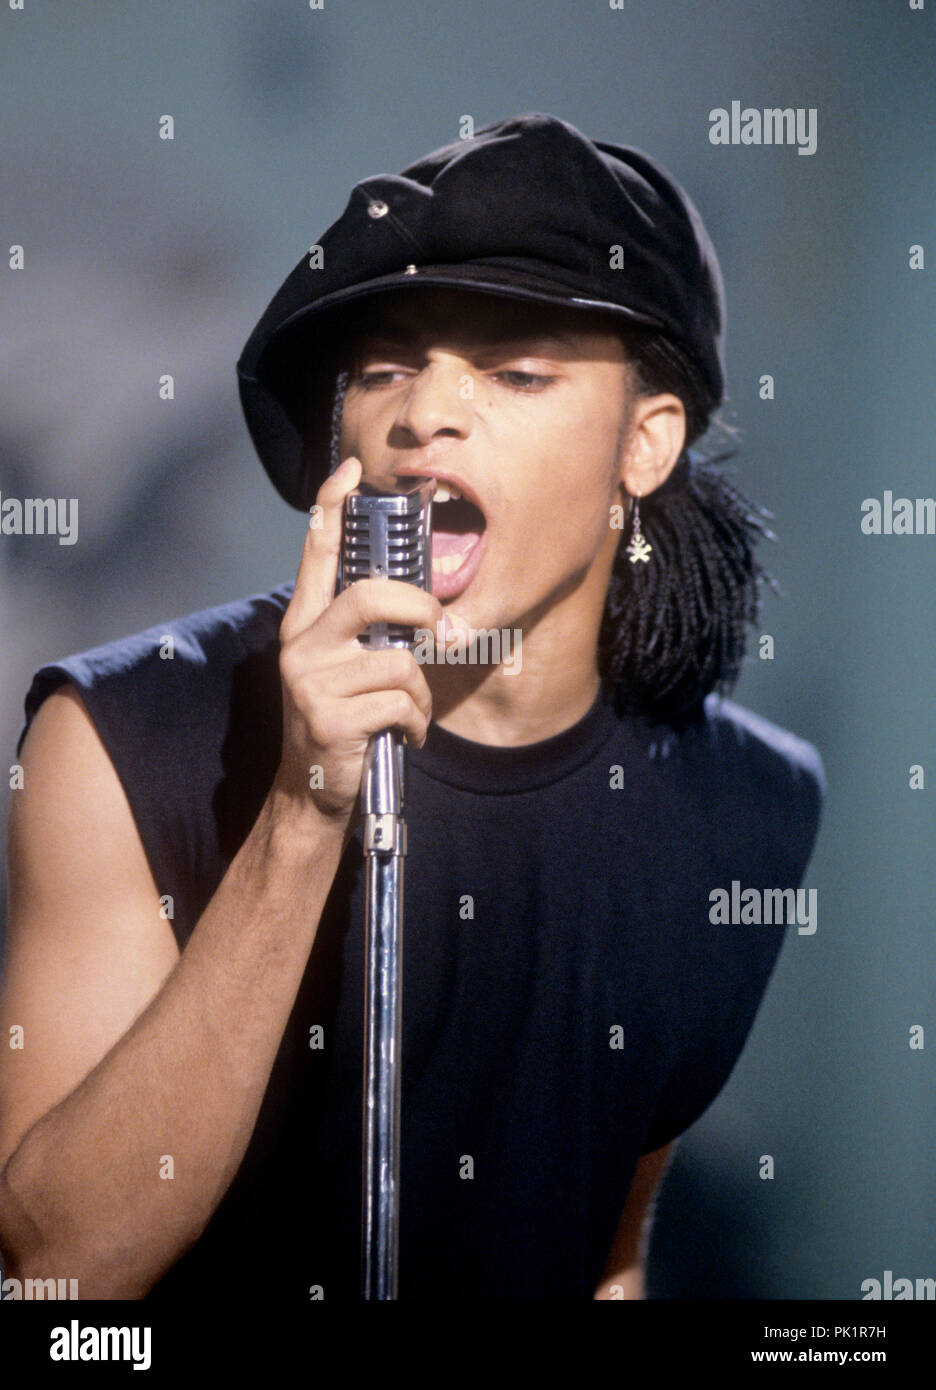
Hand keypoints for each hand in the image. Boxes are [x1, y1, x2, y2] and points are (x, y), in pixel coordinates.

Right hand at [273, 457, 456, 827]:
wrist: (312, 791)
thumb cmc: (340, 721)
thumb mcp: (343, 668)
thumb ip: (366, 633)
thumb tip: (421, 606)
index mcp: (305, 625)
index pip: (317, 554)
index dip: (331, 508)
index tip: (349, 471)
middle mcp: (301, 646)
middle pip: (370, 596)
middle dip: (419, 610)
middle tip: (437, 630)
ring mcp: (310, 682)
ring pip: (399, 662)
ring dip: (420, 694)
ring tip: (407, 713)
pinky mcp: (328, 718)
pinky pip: (400, 703)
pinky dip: (416, 722)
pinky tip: (403, 736)